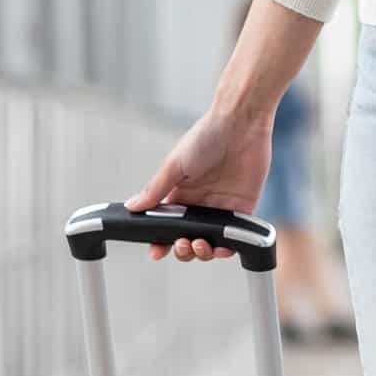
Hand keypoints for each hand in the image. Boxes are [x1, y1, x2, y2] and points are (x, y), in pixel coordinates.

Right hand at [128, 107, 270, 261]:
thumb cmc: (205, 137)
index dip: (160, 241)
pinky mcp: (243, 208)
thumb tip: (131, 207)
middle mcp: (199, 204)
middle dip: (182, 249)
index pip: (166, 225)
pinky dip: (227, 247)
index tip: (156, 252)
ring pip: (210, 242)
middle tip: (181, 244)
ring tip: (198, 244)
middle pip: (187, 238)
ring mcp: (221, 207)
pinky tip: (221, 248)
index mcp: (180, 194)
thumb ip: (155, 189)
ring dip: (202, 252)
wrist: (240, 123)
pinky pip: (235, 236)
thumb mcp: (174, 165)